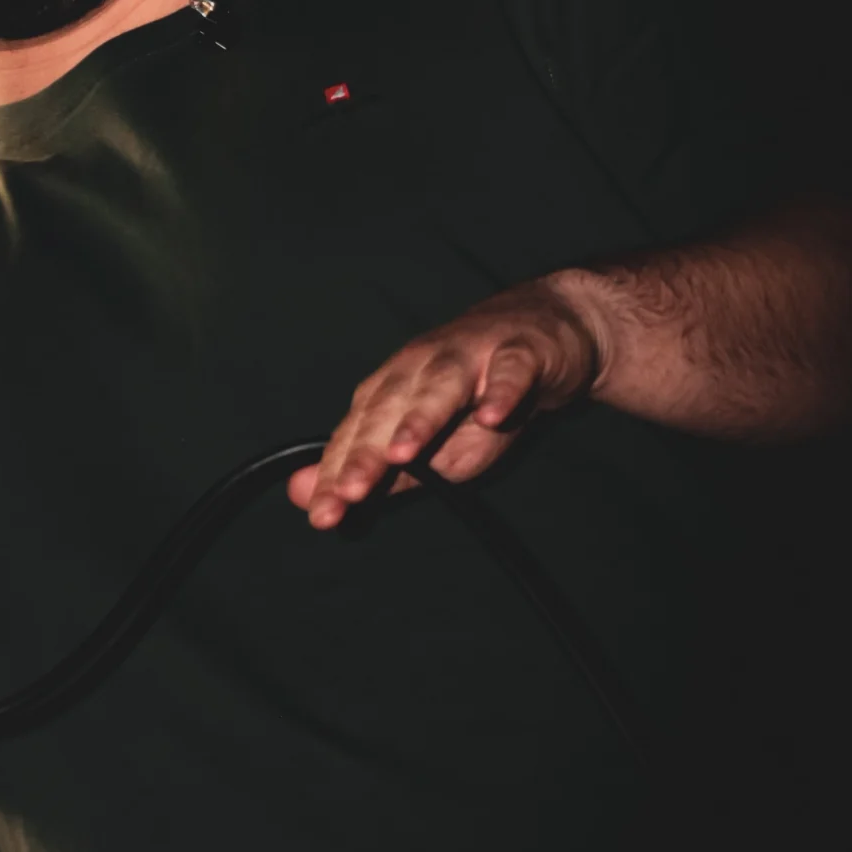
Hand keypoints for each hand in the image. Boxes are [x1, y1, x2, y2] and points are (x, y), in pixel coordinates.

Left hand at [286, 280, 604, 528]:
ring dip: (418, 418)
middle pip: (388, 409)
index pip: (358, 433)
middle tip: (348, 493)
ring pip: (439, 385)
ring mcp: (469, 356)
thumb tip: (304, 495)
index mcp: (392, 390)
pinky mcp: (519, 352)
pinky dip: (501, 391)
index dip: (337, 472)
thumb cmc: (478, 399)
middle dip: (365, 452)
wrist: (547, 338)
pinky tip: (493, 414)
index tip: (321, 513)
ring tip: (400, 453)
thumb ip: (376, 474)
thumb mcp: (430, 447)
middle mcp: (420, 368)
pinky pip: (509, 372)